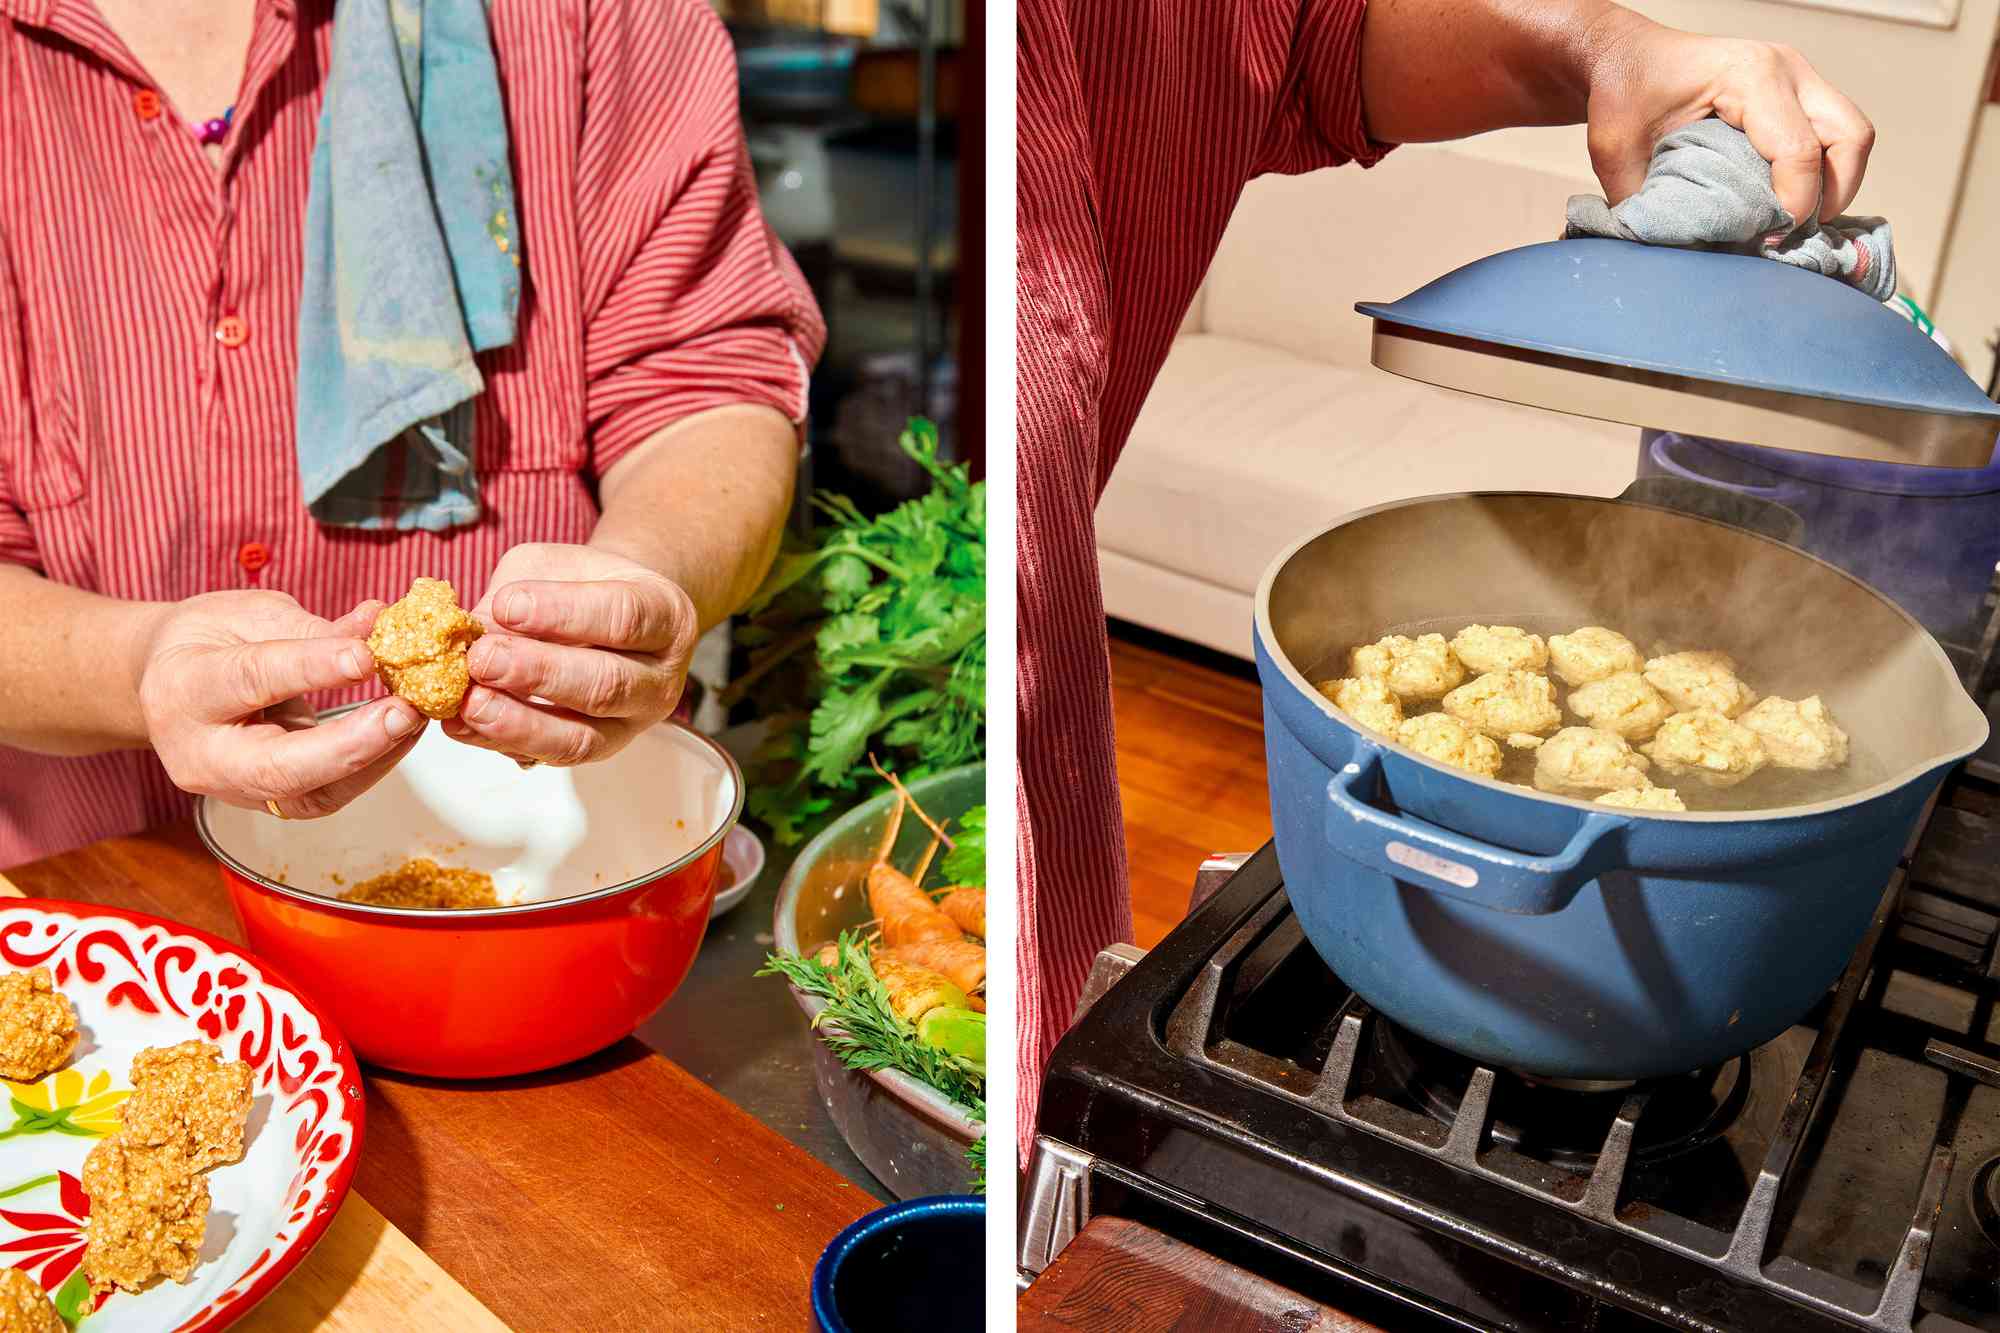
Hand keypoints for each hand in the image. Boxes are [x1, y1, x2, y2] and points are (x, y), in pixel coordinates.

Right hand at [138, 591, 425, 817]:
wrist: (172, 683)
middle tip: (404, 713)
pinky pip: (325, 795)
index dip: (313, 668)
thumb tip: (379, 624)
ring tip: (414, 718)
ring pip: (309, 794)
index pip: (251, 680)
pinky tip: (400, 734)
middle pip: (276, 767)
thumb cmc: (209, 640)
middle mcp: (201, 754)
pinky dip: (371, 766)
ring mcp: (232, 789)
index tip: (368, 654)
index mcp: (183, 689)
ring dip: (373, 759)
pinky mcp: (268, 802)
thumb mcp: (247, 615)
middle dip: (349, 744)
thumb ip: (310, 627)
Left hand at [445, 543, 697, 765]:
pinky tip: (465, 724)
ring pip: (583, 737)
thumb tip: (473, 633)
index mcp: (666, 616)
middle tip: (483, 659)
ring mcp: (632, 723)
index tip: (507, 605)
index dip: (563, 613)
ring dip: (520, 723)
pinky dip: (502, 742)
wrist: (610, 618)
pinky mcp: (596, 751)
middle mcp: (660, 677)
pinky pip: (551, 757)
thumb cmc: (585, 585)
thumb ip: (521, 591)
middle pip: (607, 684)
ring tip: (472, 703)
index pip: (623, 617)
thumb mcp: (558, 566)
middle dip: (538, 674)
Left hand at [1585, 14, 1873, 227]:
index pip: (1799, 150)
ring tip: (1795, 221)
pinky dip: (1825, 169)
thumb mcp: (1617, 151)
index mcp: (1749, 77)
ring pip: (1851, 134)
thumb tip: (1676, 253)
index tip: (1767, 242)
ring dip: (1835, 183)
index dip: (1794, 205)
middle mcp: (1786, 70)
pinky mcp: (1797, 90)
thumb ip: (1644, 202)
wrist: (1627, 55)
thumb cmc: (1623, 92)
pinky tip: (1790, 200)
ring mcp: (1798, 76)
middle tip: (1793, 234)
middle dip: (1832, 195)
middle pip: (1849, 137)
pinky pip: (1834, 131)